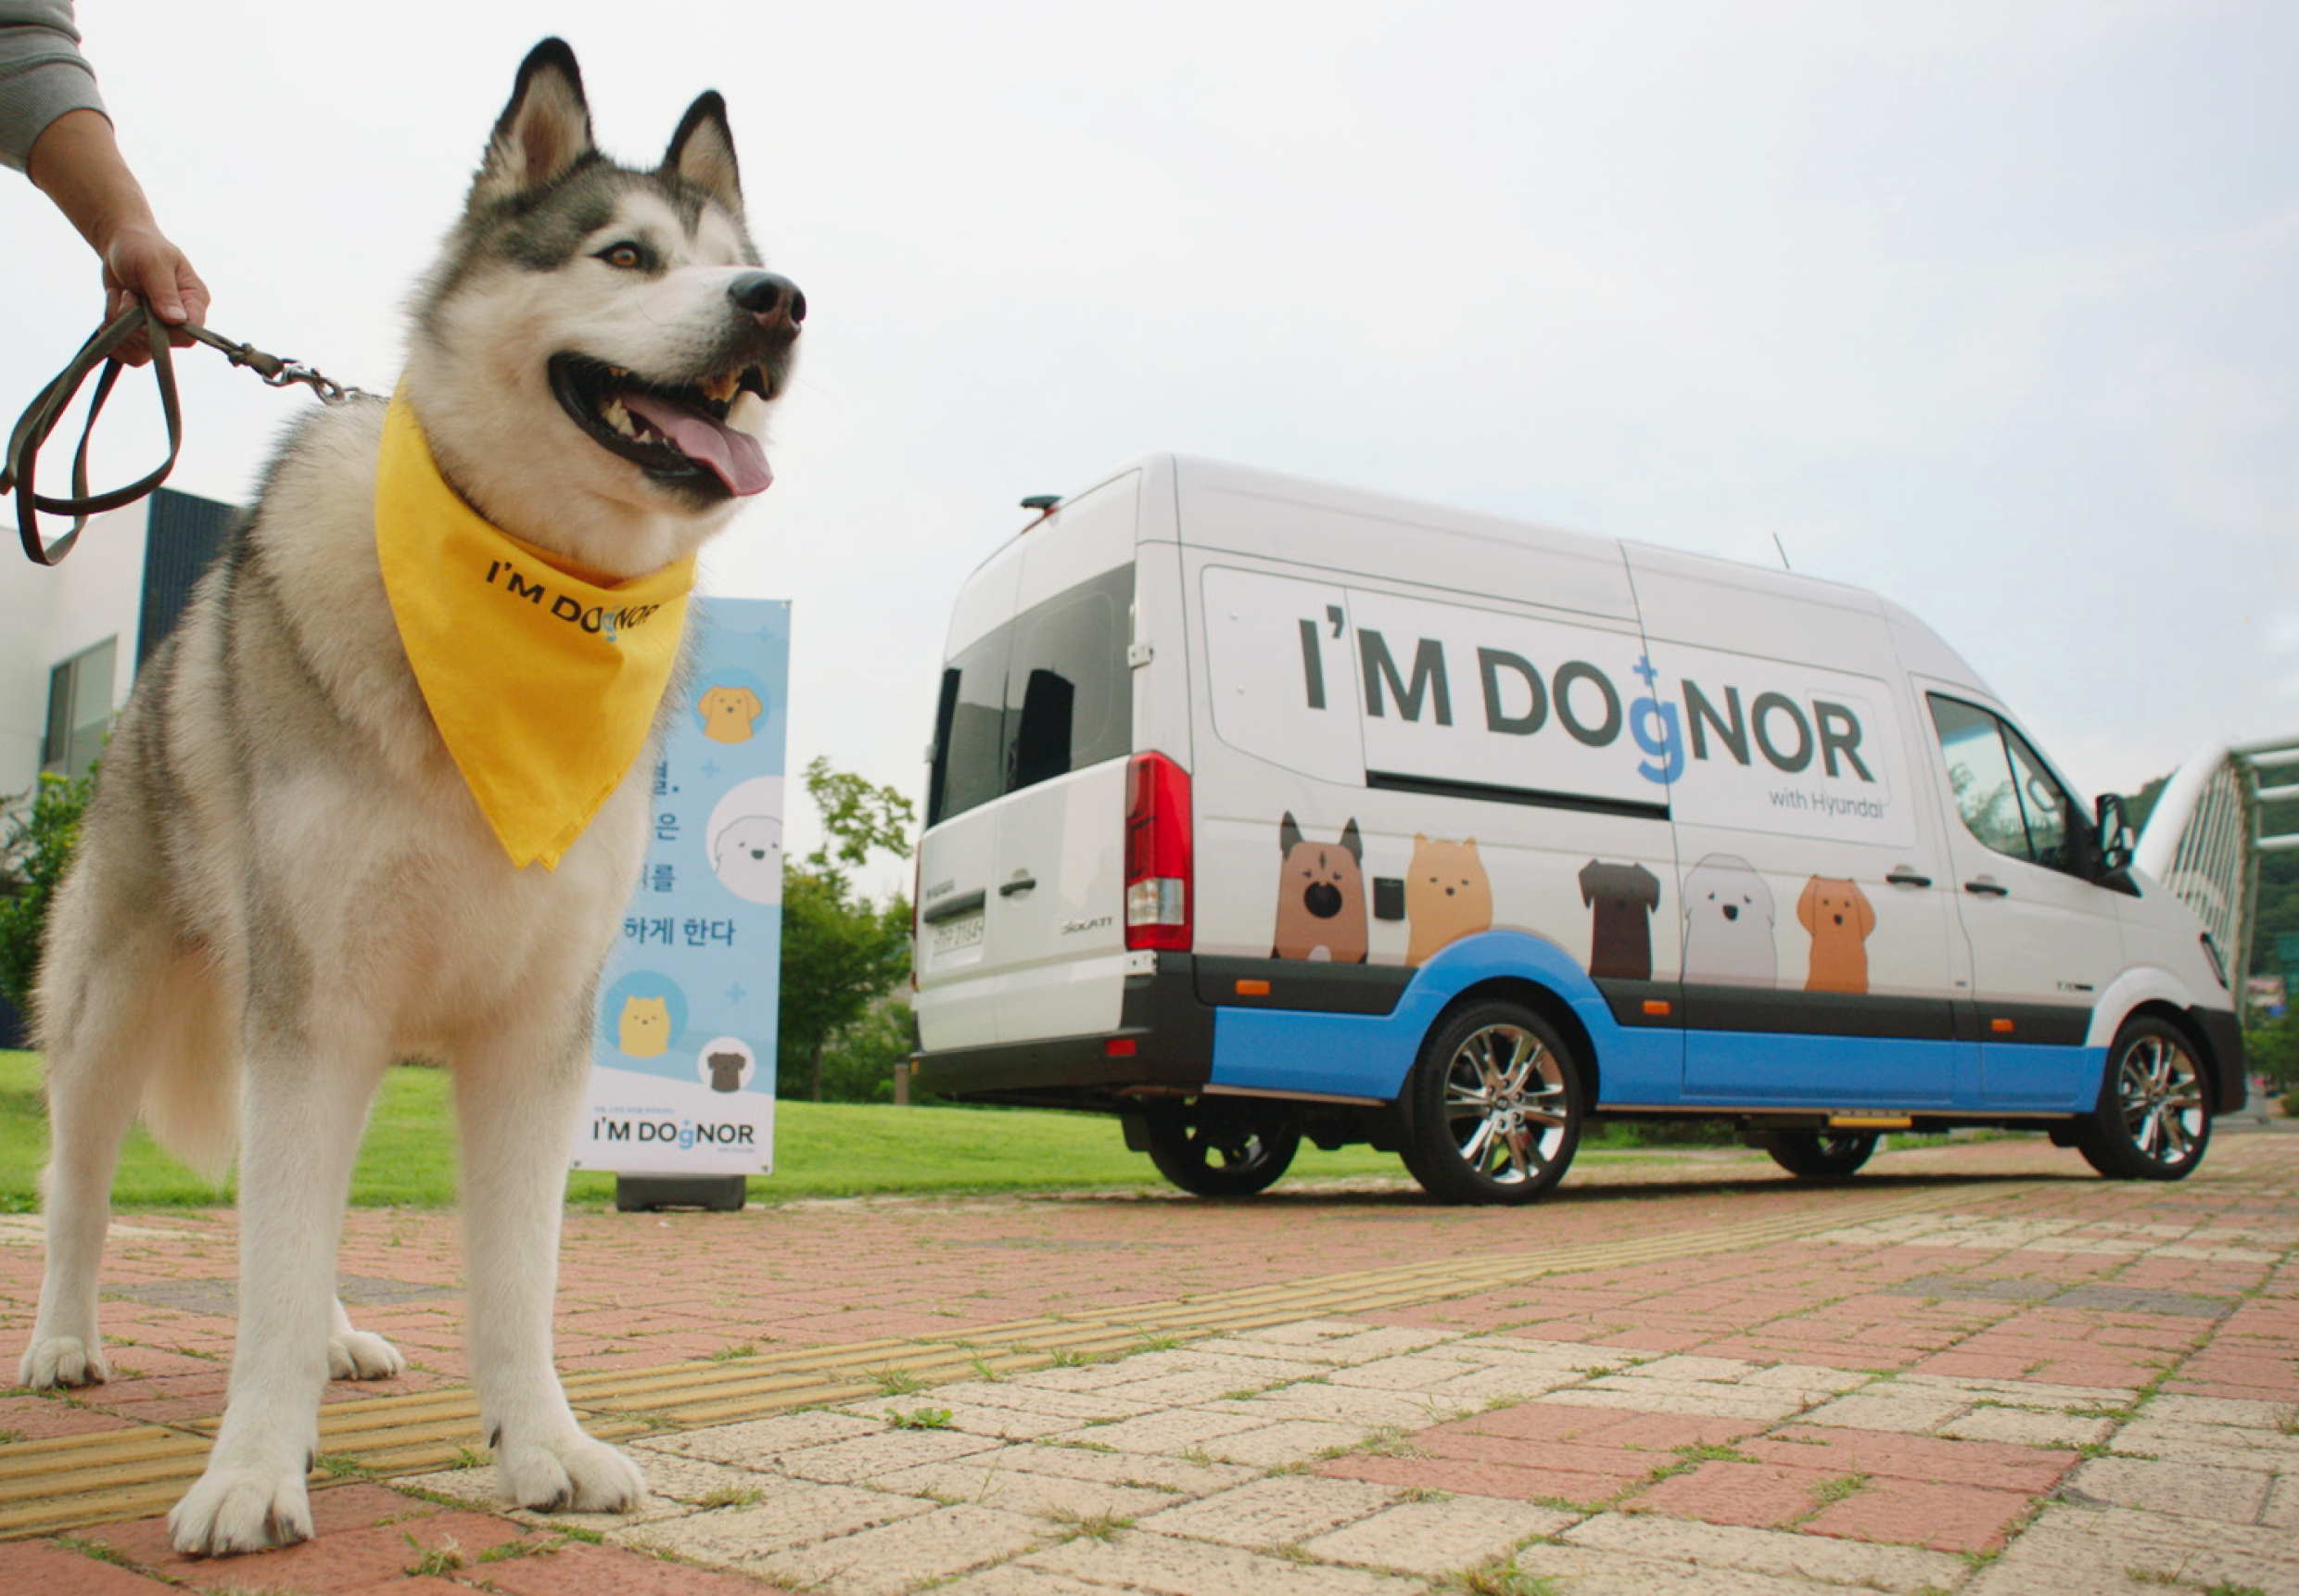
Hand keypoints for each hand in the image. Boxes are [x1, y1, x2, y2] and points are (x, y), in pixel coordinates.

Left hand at [26, 109, 211, 365]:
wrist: (116, 234)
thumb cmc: (136, 240)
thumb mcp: (146, 259)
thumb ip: (160, 291)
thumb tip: (177, 324)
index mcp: (197, 299)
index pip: (194, 333)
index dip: (167, 329)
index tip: (145, 311)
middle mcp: (183, 315)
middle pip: (165, 348)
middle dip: (136, 329)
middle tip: (121, 303)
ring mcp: (160, 325)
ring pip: (143, 352)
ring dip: (119, 331)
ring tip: (113, 301)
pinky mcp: (139, 330)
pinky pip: (126, 347)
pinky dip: (112, 332)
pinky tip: (110, 308)